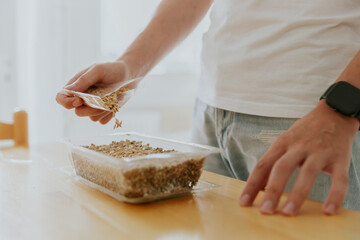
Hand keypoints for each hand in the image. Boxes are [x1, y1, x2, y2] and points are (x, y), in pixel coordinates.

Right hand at [56, 61, 128, 123]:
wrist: (131, 75)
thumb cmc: (113, 69)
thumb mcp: (98, 70)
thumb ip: (83, 80)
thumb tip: (67, 90)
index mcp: (76, 86)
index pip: (61, 98)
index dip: (67, 103)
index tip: (79, 101)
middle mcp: (83, 98)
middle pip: (78, 112)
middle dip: (89, 109)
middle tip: (102, 101)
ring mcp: (93, 106)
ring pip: (91, 118)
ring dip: (102, 111)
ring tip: (112, 99)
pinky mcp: (104, 112)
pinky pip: (102, 121)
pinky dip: (109, 114)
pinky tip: (115, 104)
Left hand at [239, 100, 358, 215]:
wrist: (333, 114)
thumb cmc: (304, 133)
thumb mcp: (284, 142)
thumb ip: (273, 163)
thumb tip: (259, 187)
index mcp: (282, 143)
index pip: (262, 165)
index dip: (252, 185)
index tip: (244, 203)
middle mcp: (299, 147)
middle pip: (282, 168)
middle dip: (272, 190)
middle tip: (265, 211)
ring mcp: (319, 152)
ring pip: (307, 173)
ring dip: (297, 195)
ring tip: (288, 213)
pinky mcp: (340, 158)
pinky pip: (339, 179)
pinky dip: (335, 196)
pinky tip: (328, 211)